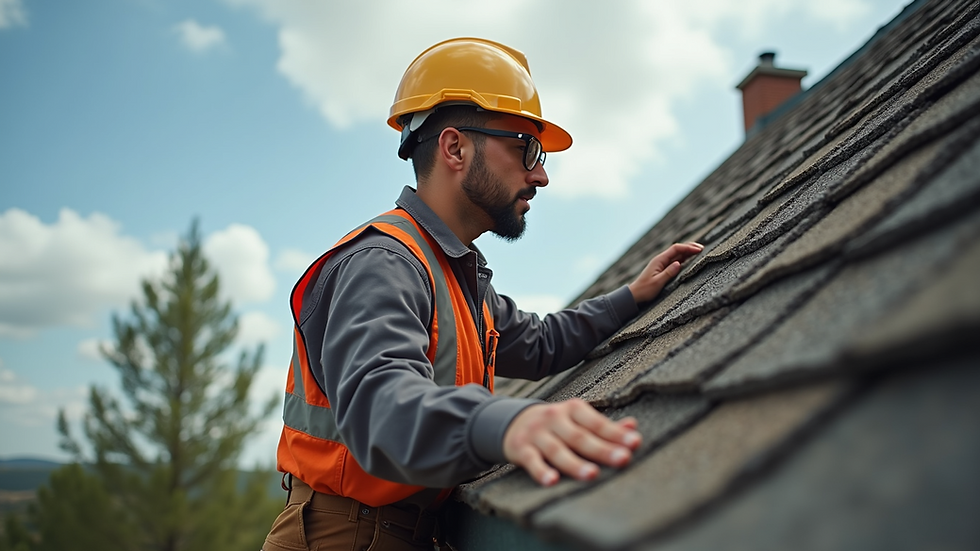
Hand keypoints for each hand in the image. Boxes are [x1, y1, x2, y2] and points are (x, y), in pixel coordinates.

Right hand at [502, 398, 641, 485]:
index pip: (597, 423)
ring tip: (592, 474)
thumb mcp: (577, 419)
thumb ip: (604, 426)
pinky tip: (552, 481)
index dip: (616, 433)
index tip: (635, 443)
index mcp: (573, 409)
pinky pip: (532, 461)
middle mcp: (554, 419)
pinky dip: (541, 471)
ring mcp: (537, 434)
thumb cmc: (556, 425)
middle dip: (602, 449)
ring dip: (575, 463)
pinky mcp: (521, 448)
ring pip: (557, 450)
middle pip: (580, 437)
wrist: (513, 421)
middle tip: (622, 459)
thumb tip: (633, 426)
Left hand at [627, 242, 703, 303]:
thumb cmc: (645, 290)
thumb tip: (679, 263)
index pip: (676, 249)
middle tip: (702, 248)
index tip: (699, 249)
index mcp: (659, 260)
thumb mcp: (657, 282)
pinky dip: (684, 259)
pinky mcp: (663, 269)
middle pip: (677, 250)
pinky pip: (675, 261)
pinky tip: (690, 260)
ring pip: (677, 255)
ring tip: (699, 252)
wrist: (635, 295)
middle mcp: (661, 260)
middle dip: (689, 247)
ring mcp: (662, 264)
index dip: (688, 248)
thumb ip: (668, 273)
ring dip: (688, 253)